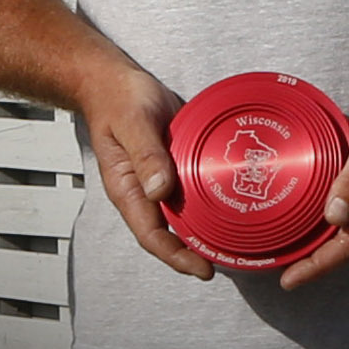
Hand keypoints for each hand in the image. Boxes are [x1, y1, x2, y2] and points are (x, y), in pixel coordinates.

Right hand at [81, 63, 213, 281]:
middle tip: (228, 258)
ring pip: (181, 212)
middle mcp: (143, 190)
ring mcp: (158, 178)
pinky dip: (206, 198)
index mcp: (127, 189)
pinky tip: (228, 199)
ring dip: (203, 227)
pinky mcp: (173, 163)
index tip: (202, 268)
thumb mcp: (133, 122)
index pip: (151, 235)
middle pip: (169, 232)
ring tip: (233, 239)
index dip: (176, 255)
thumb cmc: (118, 99)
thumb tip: (159, 189)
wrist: (114, 81)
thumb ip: (145, 153)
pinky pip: (189, 187)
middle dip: (195, 250)